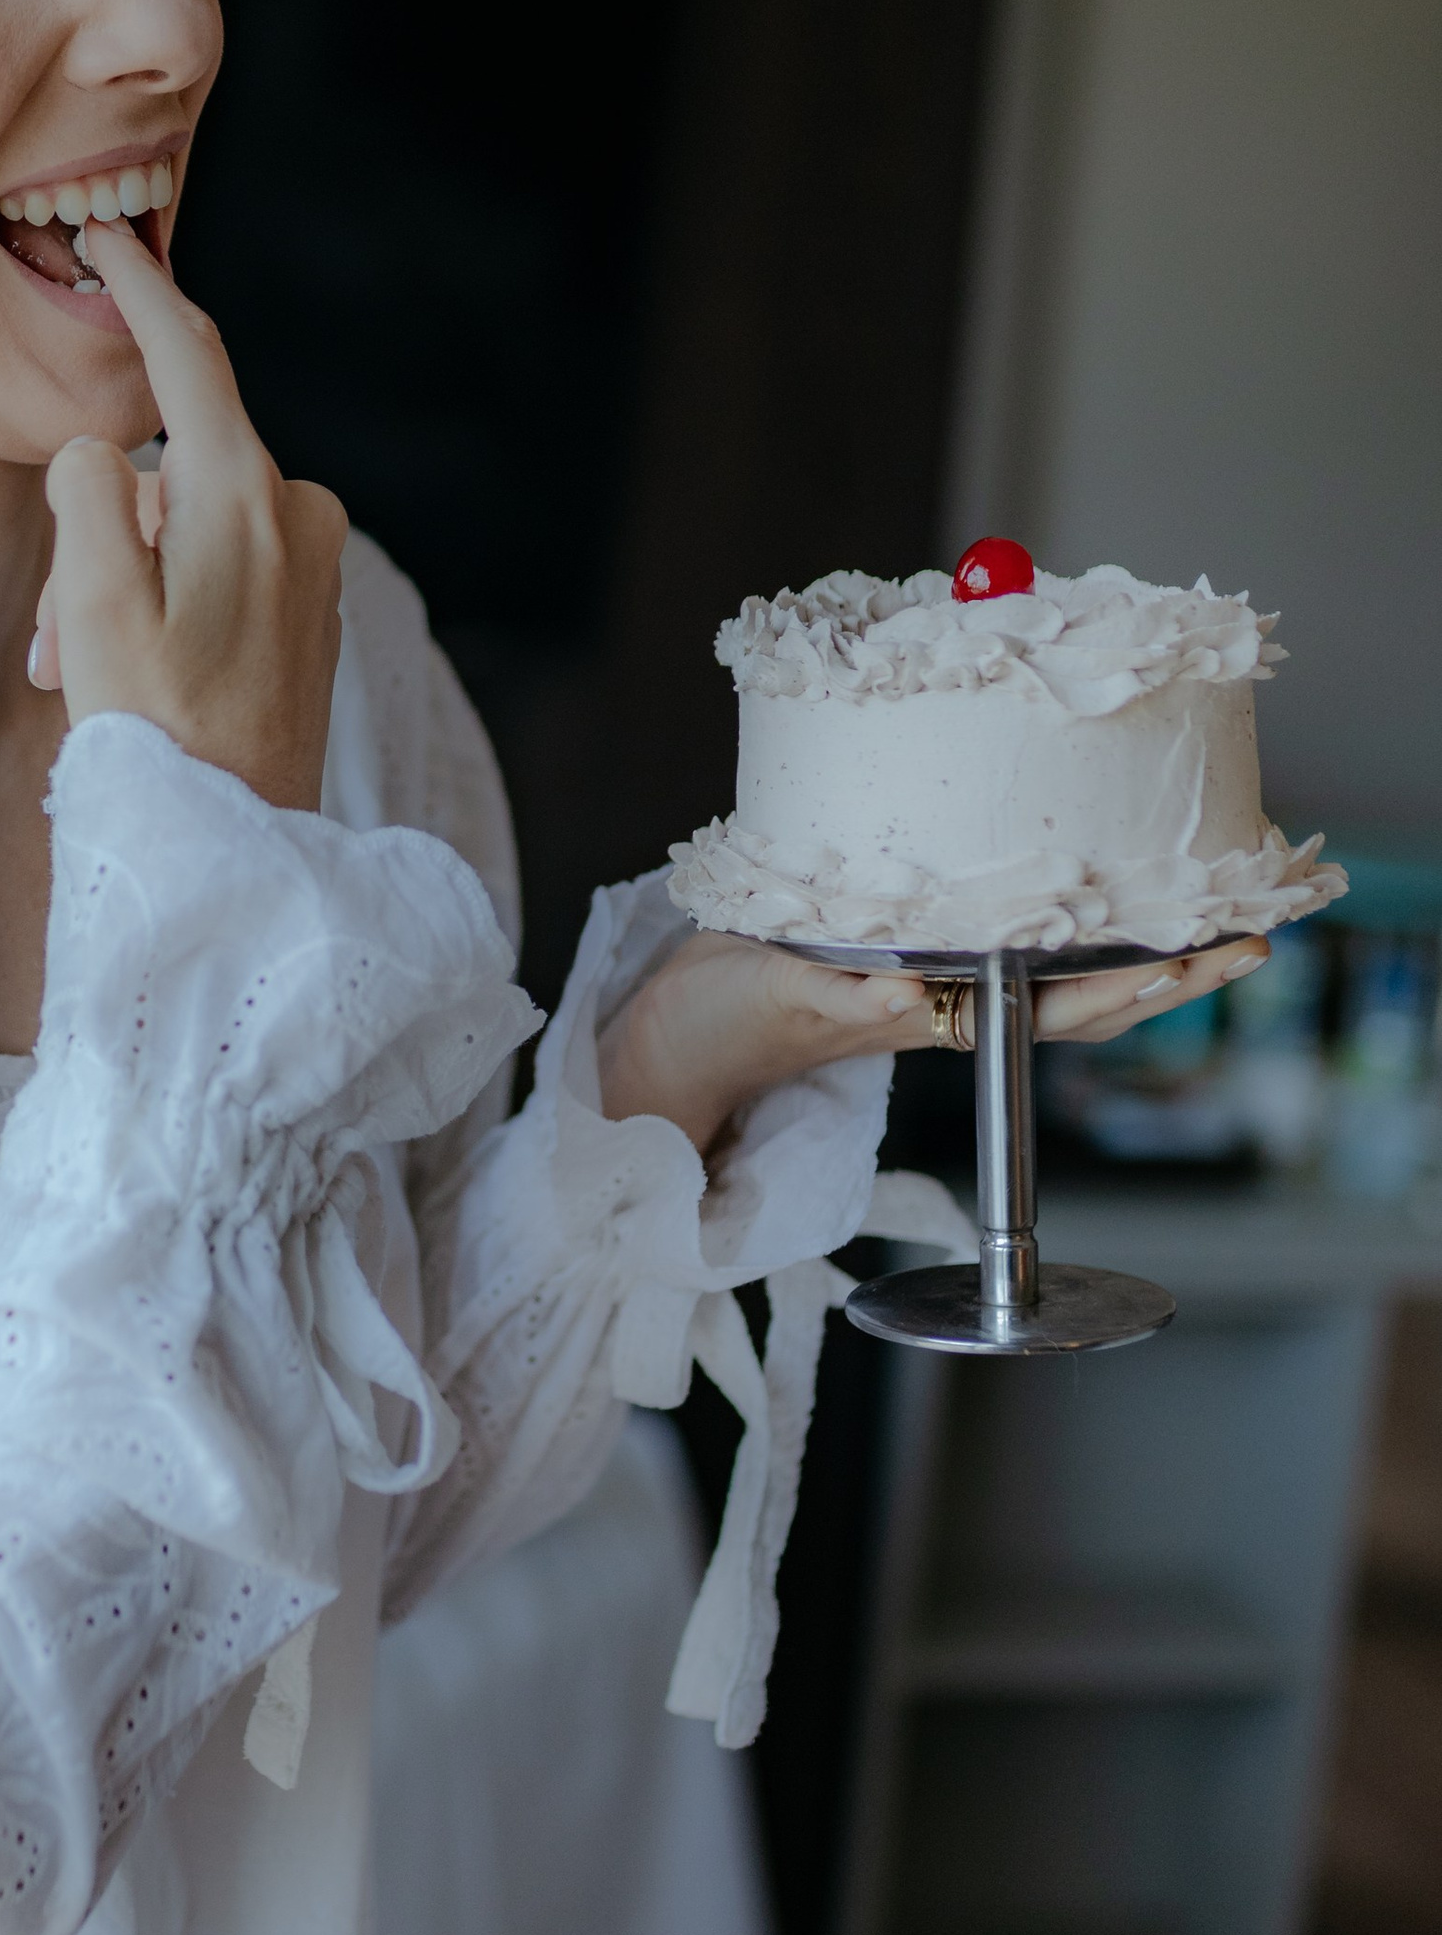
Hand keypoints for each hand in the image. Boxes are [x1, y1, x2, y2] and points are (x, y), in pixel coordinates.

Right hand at [28, 219, 345, 812]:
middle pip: (168, 468)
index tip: (108, 240)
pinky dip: (161, 603)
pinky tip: (131, 676)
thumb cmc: (159, 737)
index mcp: (246, 499)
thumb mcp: (90, 609)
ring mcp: (313, 565)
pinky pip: (218, 569)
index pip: (189, 358)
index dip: (141, 291)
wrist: (238, 850)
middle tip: (48, 636)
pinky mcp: (310, 611)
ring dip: (116, 582)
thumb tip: (104, 453)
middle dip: (95, 532)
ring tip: (77, 674)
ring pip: (182, 525)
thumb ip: (87, 492)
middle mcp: (298, 515)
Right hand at [599, 932, 1269, 1159]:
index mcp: (934, 1013)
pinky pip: (1012, 945)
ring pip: (1063, 970)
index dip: (1143, 983)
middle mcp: (952, 1001)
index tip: (1211, 956)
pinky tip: (1105, 894)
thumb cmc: (725, 1019)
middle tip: (1259, 928)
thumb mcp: (783, 994)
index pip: (1063, 1005)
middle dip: (1176, 964)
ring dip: (1139, 944)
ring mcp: (938, 983)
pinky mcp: (909, 959)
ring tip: (1211, 911)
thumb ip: (845, 999)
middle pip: (1090, 992)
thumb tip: (908, 996)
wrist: (675, 1040)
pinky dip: (1072, 923)